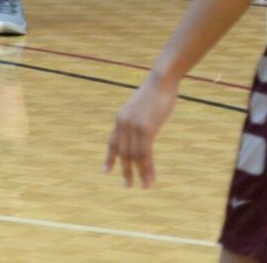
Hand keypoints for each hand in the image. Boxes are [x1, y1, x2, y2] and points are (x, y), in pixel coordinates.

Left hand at [105, 73, 178, 188]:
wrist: (161, 80)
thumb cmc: (155, 92)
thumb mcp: (141, 106)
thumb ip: (138, 118)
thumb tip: (141, 127)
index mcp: (120, 118)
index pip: (112, 142)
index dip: (110, 158)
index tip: (105, 171)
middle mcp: (123, 124)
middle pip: (122, 153)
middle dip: (125, 171)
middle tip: (127, 185)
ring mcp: (133, 127)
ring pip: (134, 157)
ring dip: (140, 174)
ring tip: (144, 186)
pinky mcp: (146, 129)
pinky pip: (145, 154)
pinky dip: (148, 168)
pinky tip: (151, 178)